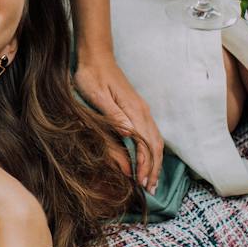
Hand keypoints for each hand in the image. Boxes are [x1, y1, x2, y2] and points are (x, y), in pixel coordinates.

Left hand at [75, 52, 162, 191]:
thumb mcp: (96, 94)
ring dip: (155, 162)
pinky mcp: (137, 109)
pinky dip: (152, 151)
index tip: (141, 182)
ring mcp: (141, 109)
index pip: (146, 144)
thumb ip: (113, 114)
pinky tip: (147, 160)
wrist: (96, 56)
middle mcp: (142, 111)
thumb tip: (129, 133)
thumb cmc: (91, 75)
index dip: (146, 165)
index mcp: (133, 110)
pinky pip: (151, 134)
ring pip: (156, 140)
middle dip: (154, 169)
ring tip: (151, 181)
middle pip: (156, 145)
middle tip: (150, 190)